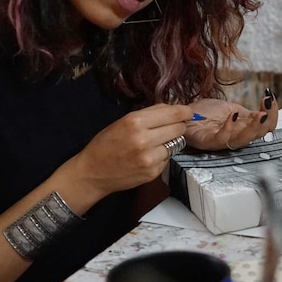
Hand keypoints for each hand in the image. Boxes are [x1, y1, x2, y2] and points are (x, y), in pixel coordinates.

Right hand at [67, 103, 192, 198]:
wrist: (93, 172)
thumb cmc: (106, 143)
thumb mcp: (124, 121)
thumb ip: (150, 114)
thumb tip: (173, 108)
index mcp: (135, 122)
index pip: (173, 114)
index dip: (185, 112)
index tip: (189, 112)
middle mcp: (144, 140)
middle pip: (179, 128)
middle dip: (178, 126)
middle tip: (172, 126)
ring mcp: (149, 159)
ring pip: (176, 144)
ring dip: (171, 141)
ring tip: (156, 142)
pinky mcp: (153, 172)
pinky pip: (168, 158)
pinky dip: (163, 155)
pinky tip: (149, 155)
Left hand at [185, 89, 278, 150]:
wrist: (183, 113)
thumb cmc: (205, 113)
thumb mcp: (232, 108)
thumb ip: (248, 113)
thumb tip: (268, 105)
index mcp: (243, 130)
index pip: (265, 128)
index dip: (272, 115)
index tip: (270, 98)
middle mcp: (235, 137)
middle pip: (257, 137)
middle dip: (266, 122)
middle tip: (266, 108)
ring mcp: (222, 141)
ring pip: (243, 141)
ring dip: (254, 128)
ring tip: (259, 115)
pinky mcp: (207, 142)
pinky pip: (222, 139)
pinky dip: (230, 128)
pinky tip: (233, 115)